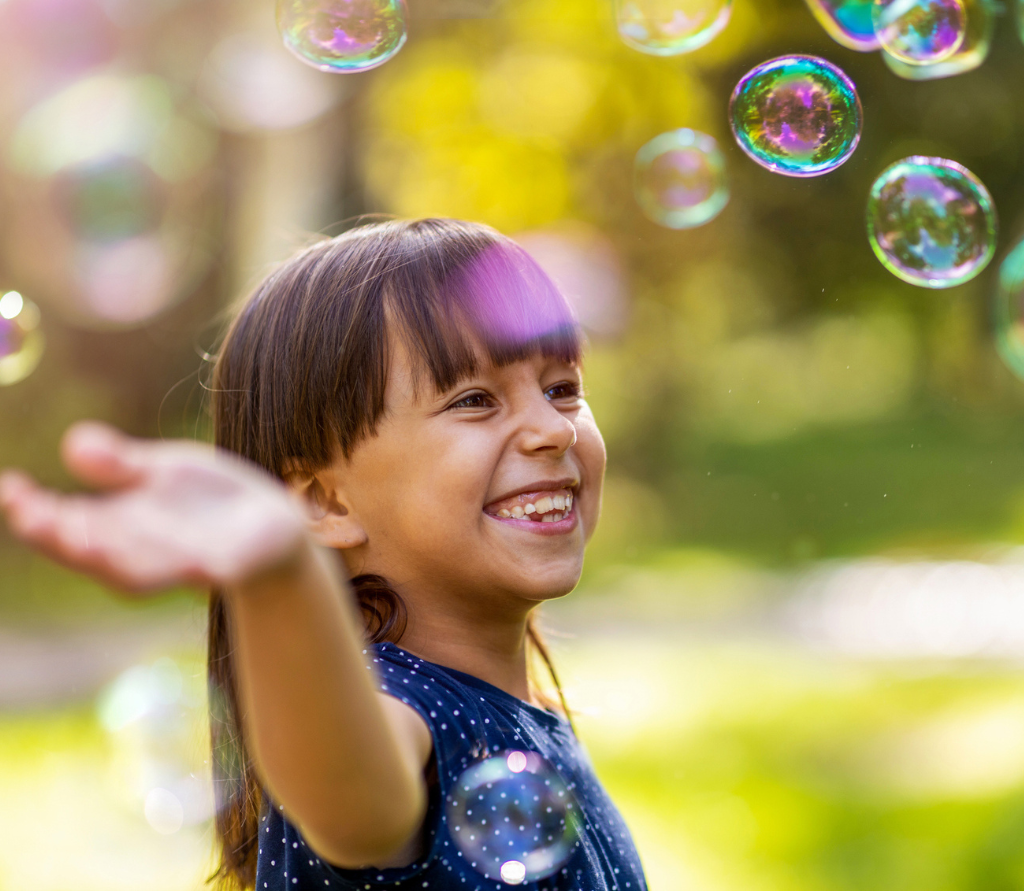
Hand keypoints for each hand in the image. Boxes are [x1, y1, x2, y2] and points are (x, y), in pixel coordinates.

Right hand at [0, 422, 308, 592]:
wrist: (269, 524)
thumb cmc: (204, 499)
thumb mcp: (161, 471)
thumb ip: (120, 464)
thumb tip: (74, 442)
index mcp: (116, 525)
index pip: (63, 523)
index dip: (33, 511)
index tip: (10, 487)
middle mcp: (139, 551)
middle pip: (90, 552)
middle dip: (61, 538)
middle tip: (34, 518)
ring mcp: (179, 564)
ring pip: (138, 571)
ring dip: (111, 559)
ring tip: (86, 543)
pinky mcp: (225, 569)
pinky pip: (205, 573)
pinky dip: (192, 570)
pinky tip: (186, 564)